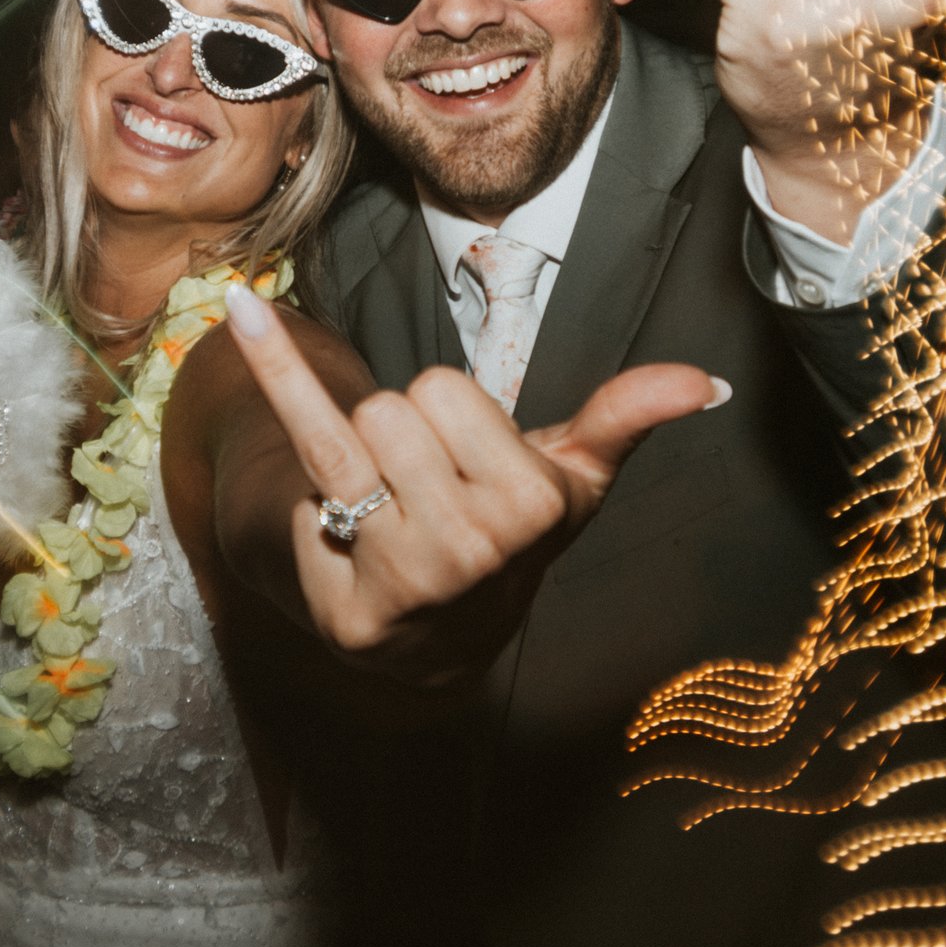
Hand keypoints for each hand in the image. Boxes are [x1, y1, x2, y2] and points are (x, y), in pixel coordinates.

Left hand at [222, 283, 722, 682]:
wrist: (441, 637)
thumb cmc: (505, 532)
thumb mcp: (570, 479)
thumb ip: (624, 420)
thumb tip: (707, 381)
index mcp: (535, 506)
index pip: (450, 387)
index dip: (449, 416)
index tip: (464, 463)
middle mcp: (476, 549)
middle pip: (398, 404)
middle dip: (403, 432)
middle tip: (421, 487)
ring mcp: (407, 578)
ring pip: (353, 429)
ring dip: (360, 456)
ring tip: (386, 505)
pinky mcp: (345, 599)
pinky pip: (302, 453)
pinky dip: (273, 373)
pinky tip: (239, 309)